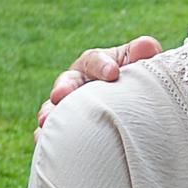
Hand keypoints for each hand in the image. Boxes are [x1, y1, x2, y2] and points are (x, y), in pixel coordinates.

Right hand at [36, 36, 164, 129]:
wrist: (136, 109)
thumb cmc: (138, 82)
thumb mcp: (143, 64)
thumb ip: (144, 52)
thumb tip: (145, 47)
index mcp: (96, 63)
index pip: (95, 59)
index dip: (102, 65)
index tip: (112, 73)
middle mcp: (78, 82)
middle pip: (67, 81)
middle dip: (64, 87)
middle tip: (60, 94)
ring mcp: (69, 104)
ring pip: (54, 106)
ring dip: (49, 112)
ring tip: (45, 121)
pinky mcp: (65, 127)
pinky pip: (52, 130)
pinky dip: (45, 134)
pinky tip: (42, 140)